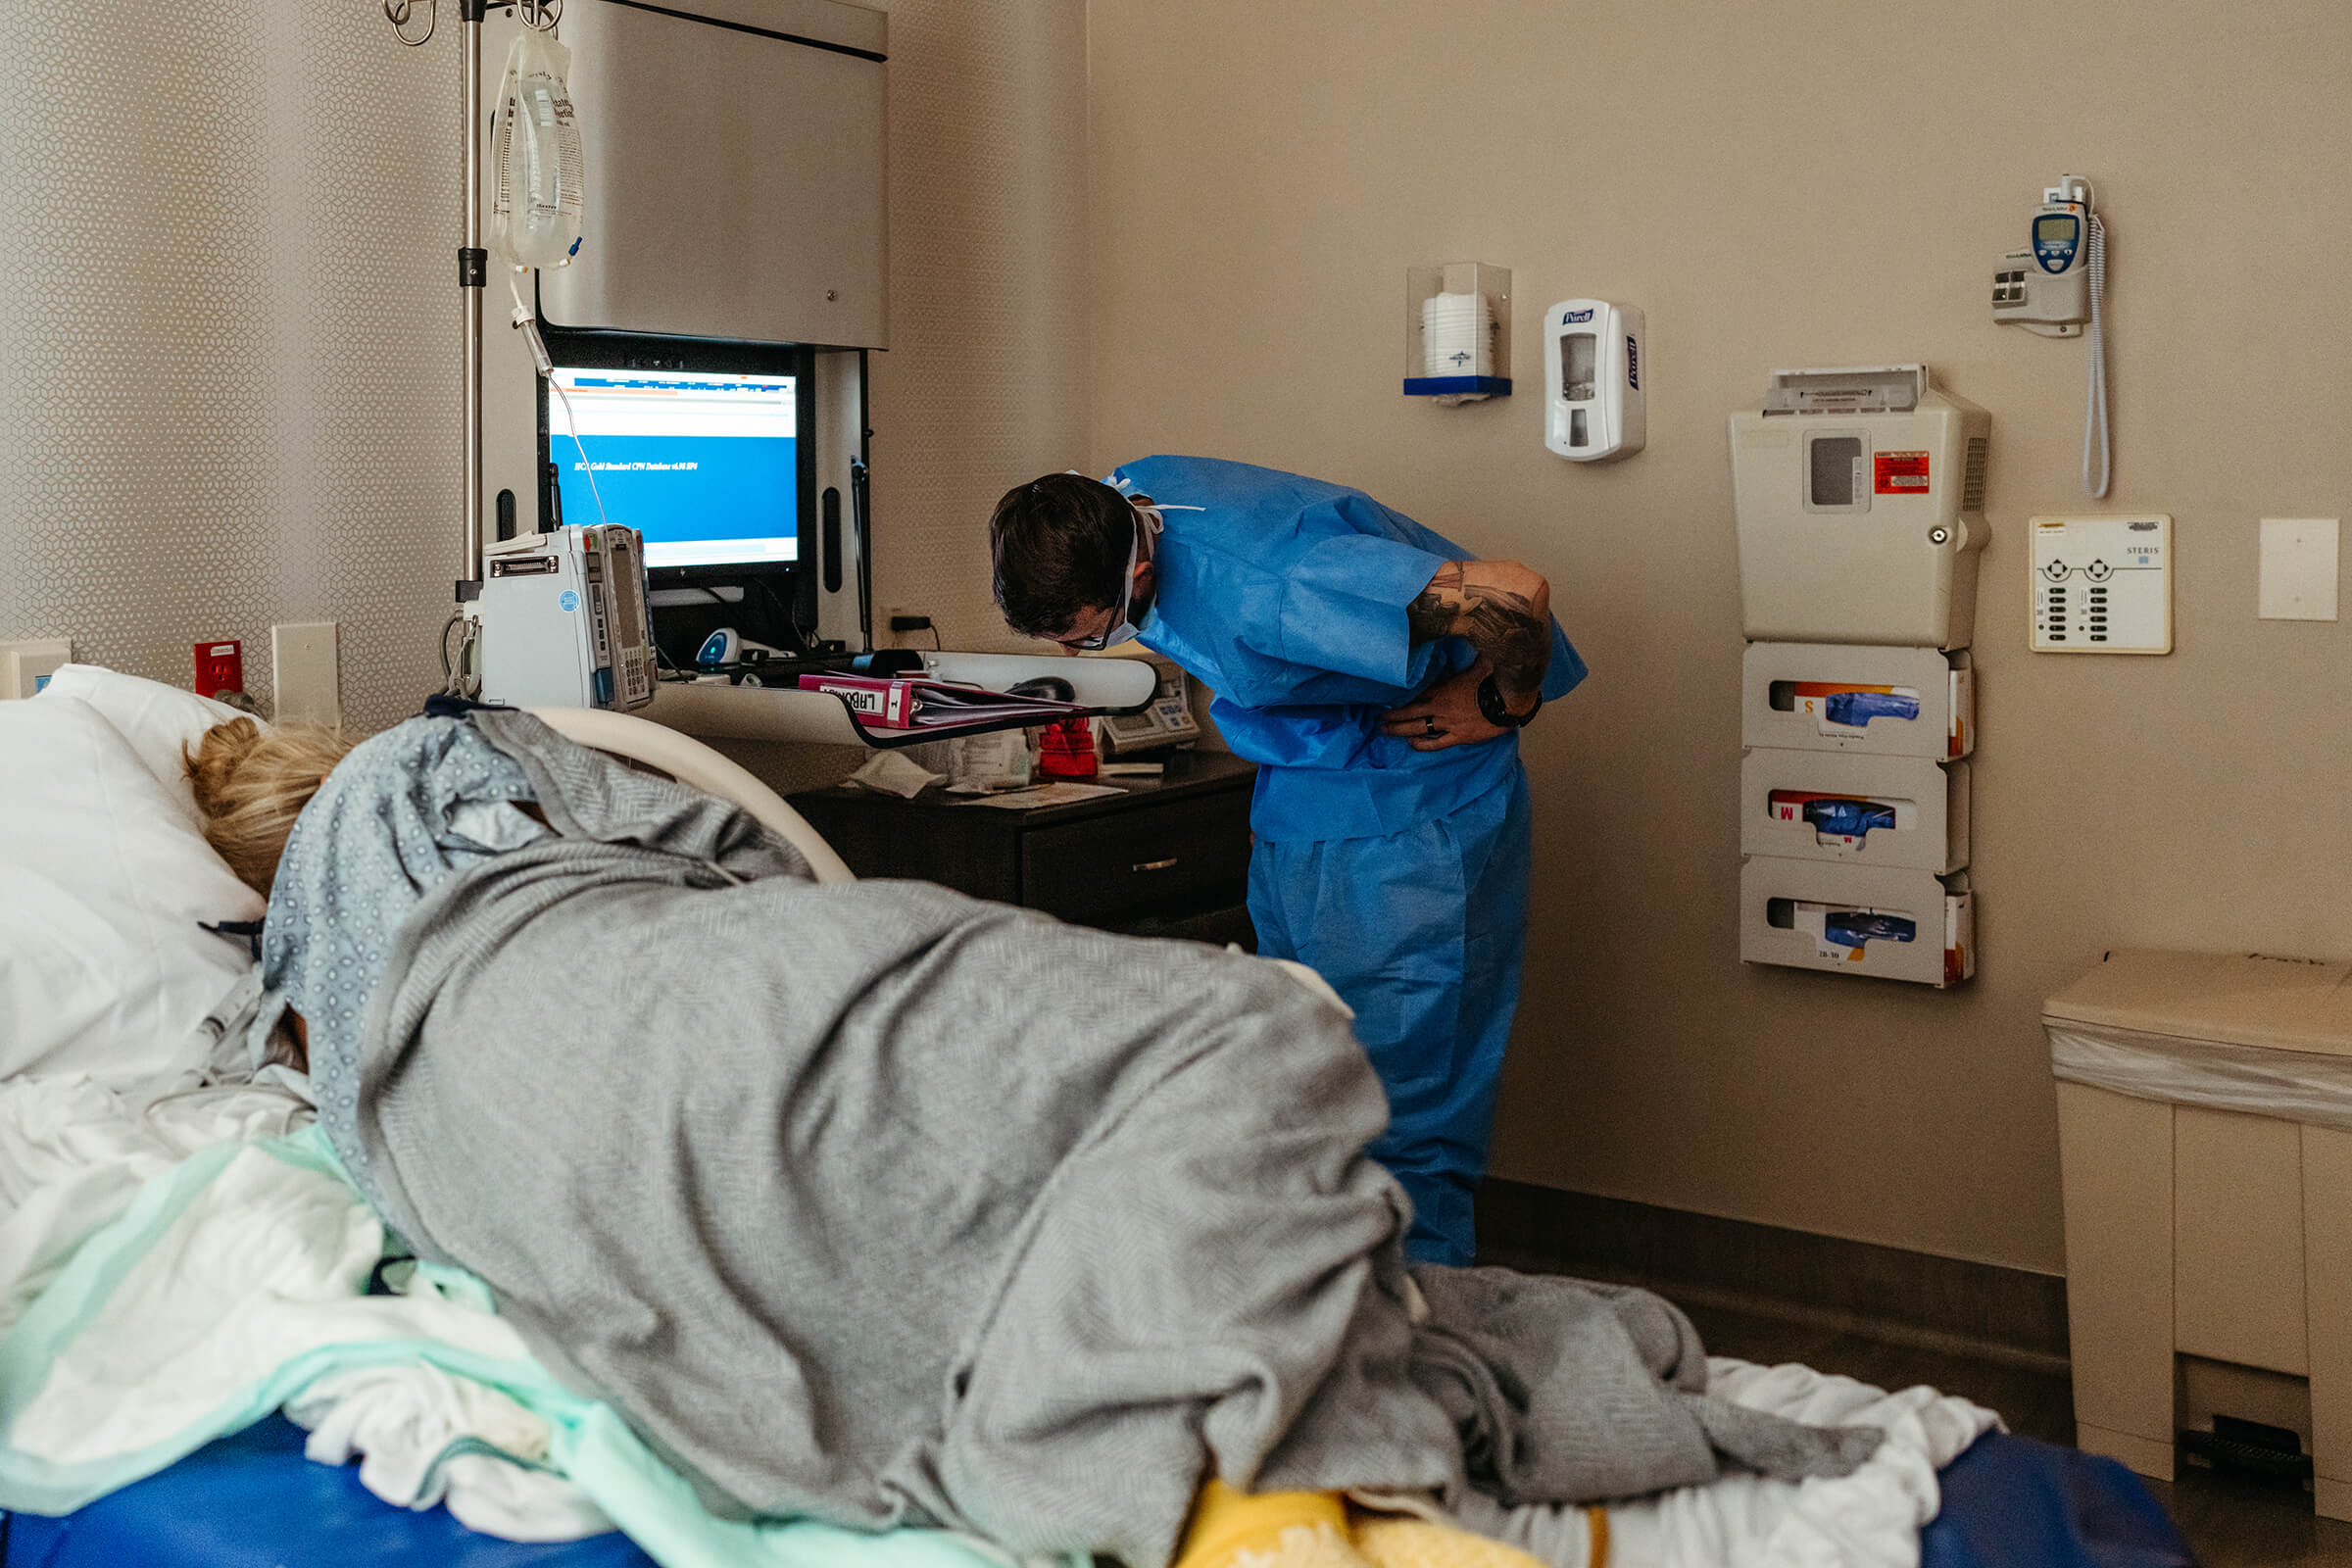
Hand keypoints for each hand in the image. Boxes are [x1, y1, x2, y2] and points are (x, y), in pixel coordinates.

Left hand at [1381, 659, 1514, 751]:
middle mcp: (1439, 706)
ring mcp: (1446, 723)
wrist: (1508, 701)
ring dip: (1399, 730)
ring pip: (1416, 727)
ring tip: (1385, 731)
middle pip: (1409, 711)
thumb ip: (1471, 652)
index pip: (1416, 693)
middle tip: (1378, 719)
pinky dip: (1422, 745)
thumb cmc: (1493, 680)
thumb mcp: (1480, 660)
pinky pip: (1435, 744)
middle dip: (1392, 715)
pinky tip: (1411, 744)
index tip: (1388, 698)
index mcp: (1442, 687)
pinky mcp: (1458, 737)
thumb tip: (1472, 630)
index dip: (1401, 697)